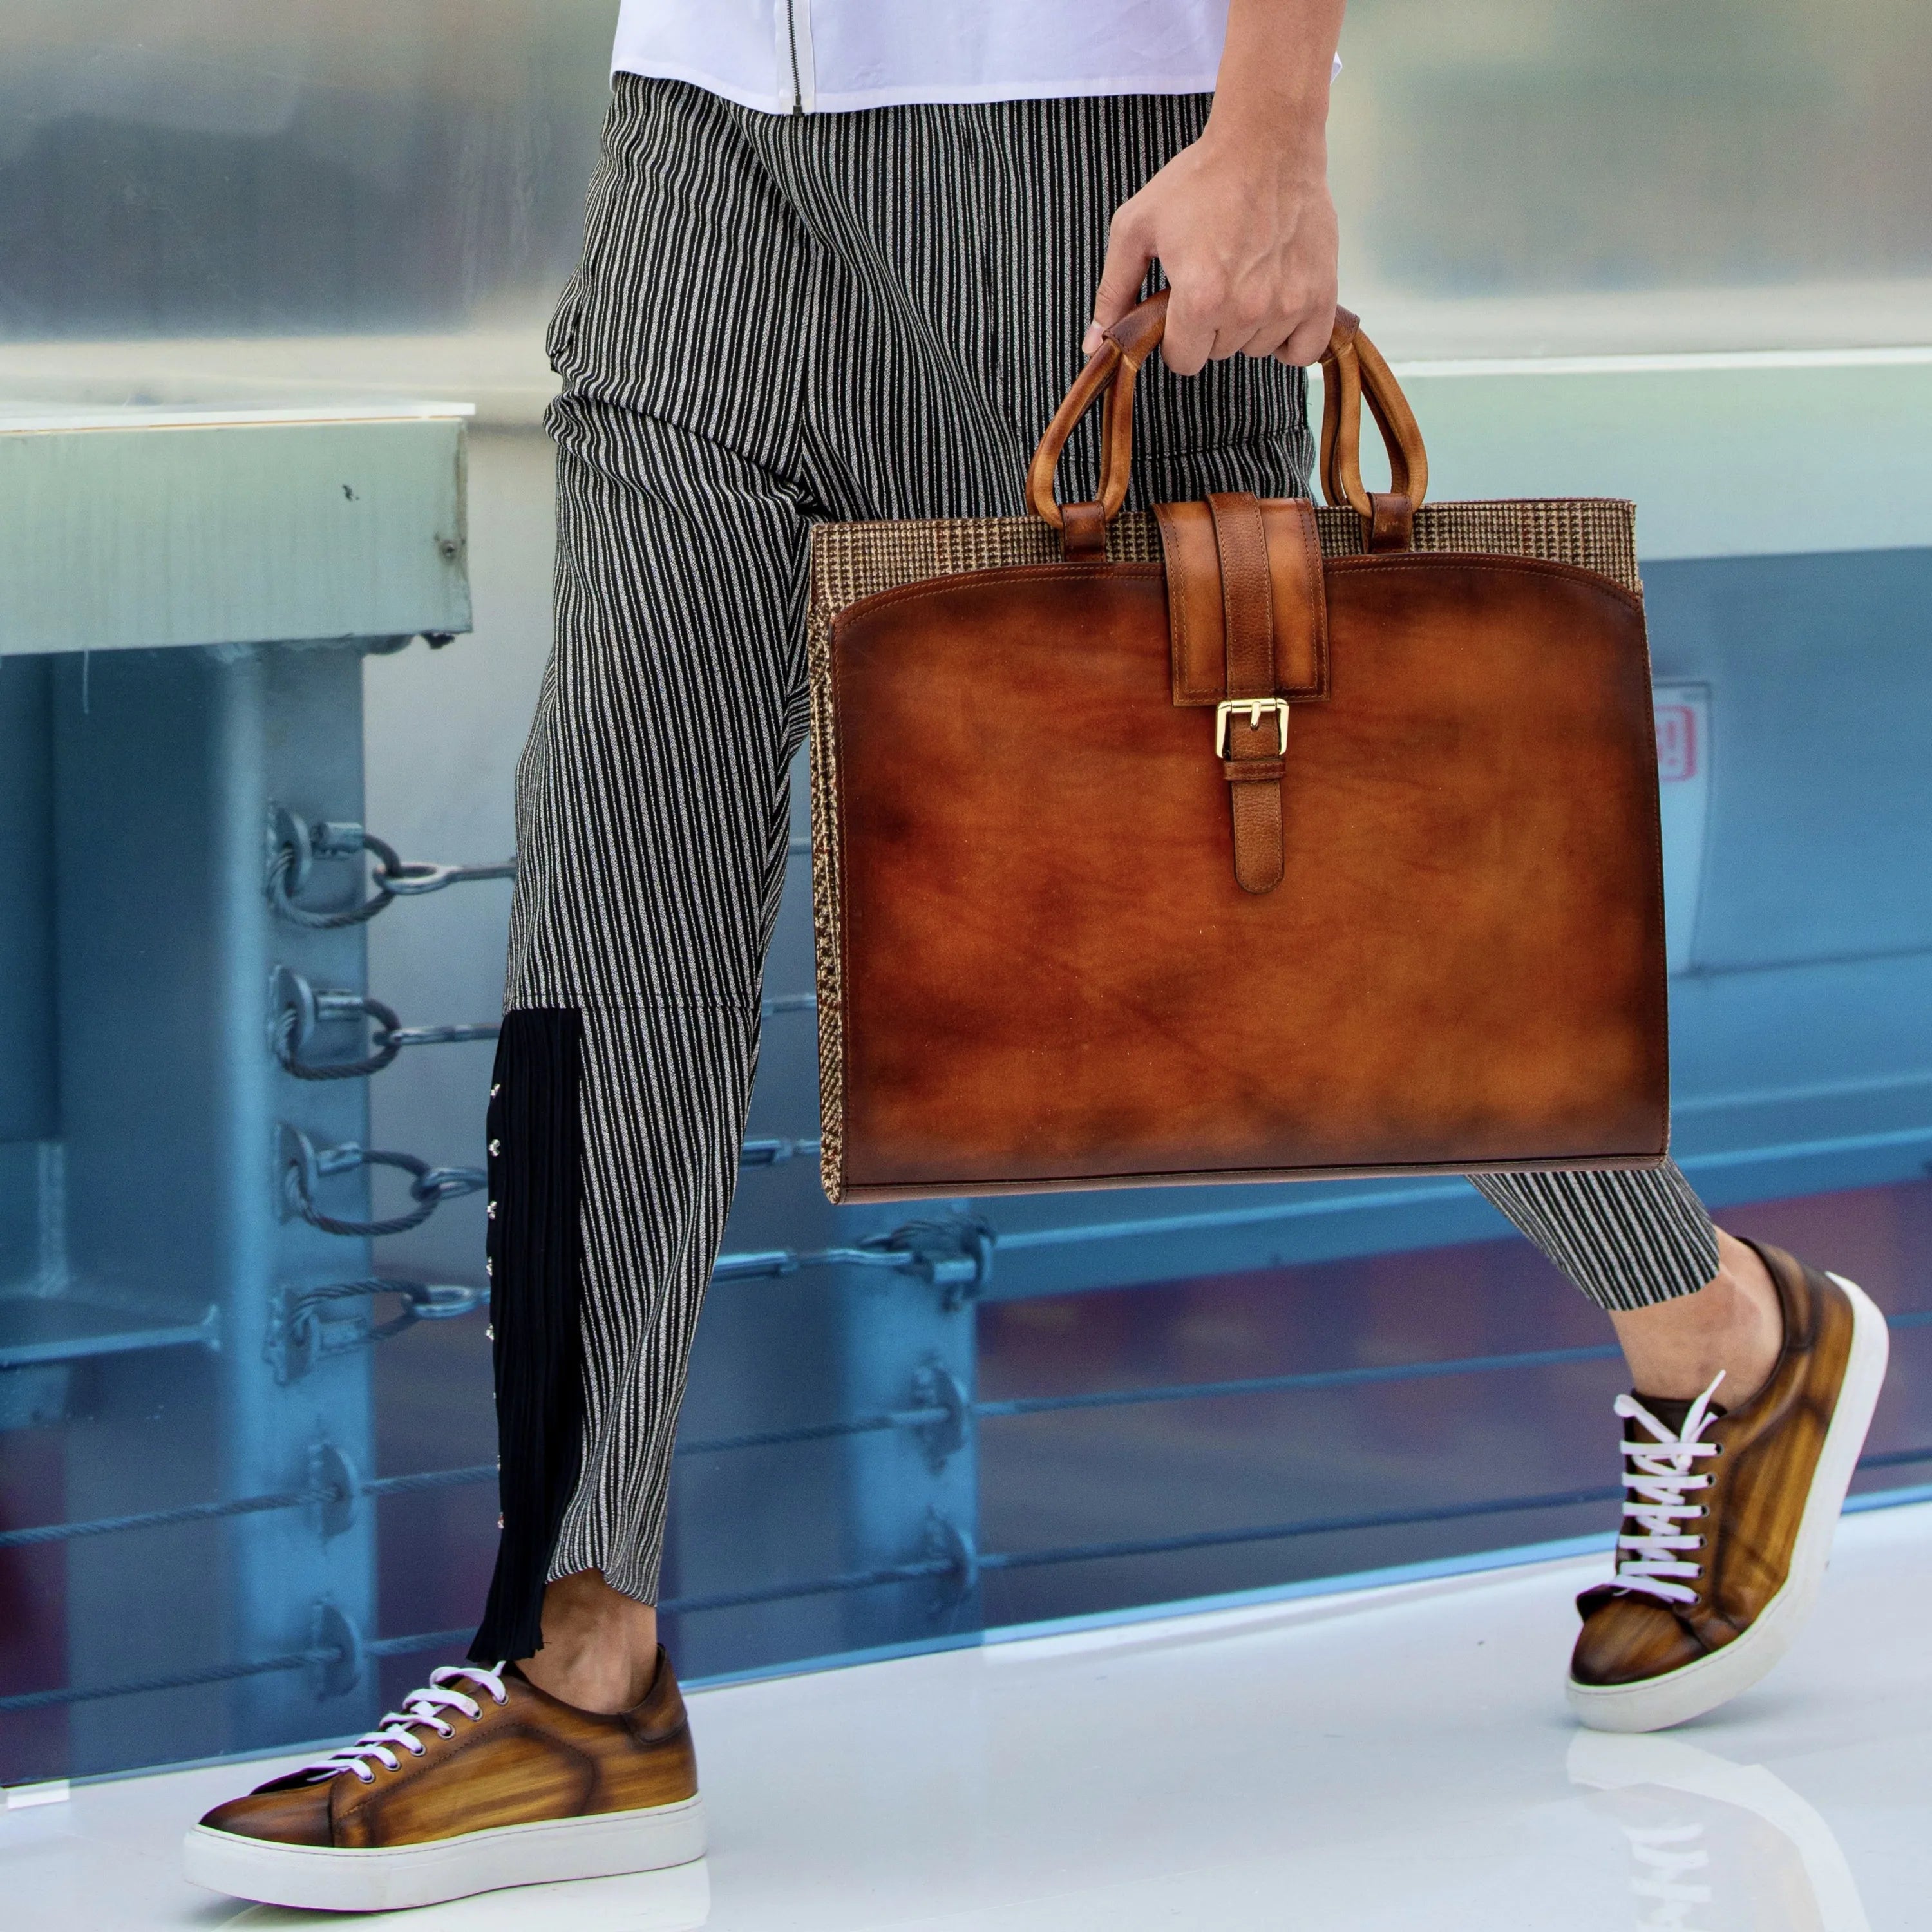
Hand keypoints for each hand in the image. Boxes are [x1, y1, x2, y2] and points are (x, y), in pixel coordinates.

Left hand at [1085, 121, 1338, 376]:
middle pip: (1219, 353)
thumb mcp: (1136, 228)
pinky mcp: (1321, 294)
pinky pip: (1304, 350)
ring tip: (1247, 274)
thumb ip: (1113, 291)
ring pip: (1257, 349)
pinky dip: (1291, 339)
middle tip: (1216, 274)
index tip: (1182, 302)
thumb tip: (1095, 346)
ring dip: (1249, 325)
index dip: (1176, 335)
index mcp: (1198, 300)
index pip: (1182, 360)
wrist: (1267, 140)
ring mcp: (1288, 304)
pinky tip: (1276, 307)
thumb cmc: (1199, 179)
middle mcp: (1245, 310)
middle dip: (1210, 325)